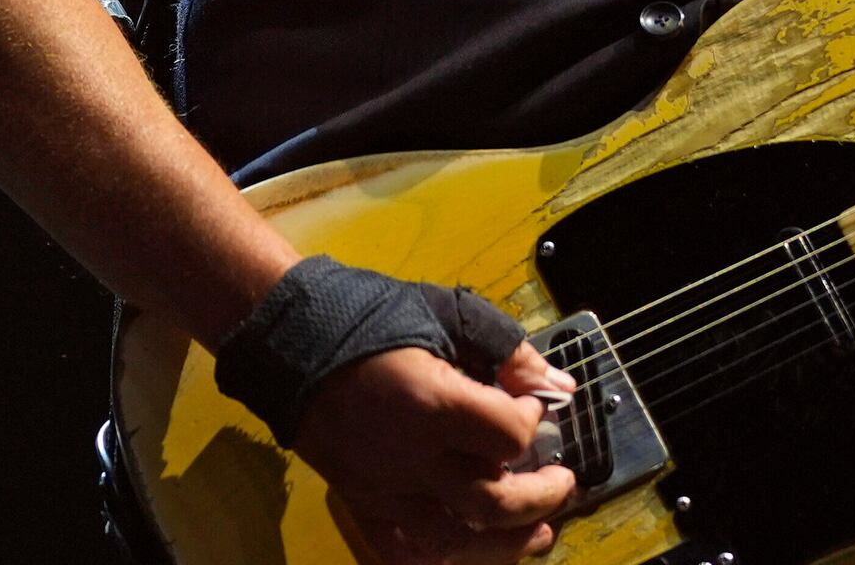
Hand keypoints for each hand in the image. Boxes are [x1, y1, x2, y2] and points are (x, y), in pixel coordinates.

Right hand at [299, 339, 579, 564]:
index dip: (533, 419)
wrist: (291, 340)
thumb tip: (555, 386)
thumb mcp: (446, 313)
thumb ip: (505, 350)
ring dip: (506, 543)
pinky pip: (404, 550)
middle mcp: (410, 457)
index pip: (508, 435)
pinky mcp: (361, 502)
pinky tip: (470, 547)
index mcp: (433, 404)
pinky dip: (442, 556)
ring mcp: (383, 488)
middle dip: (541, 498)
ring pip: (454, 541)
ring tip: (537, 531)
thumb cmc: (368, 318)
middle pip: (492, 503)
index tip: (533, 403)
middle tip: (564, 482)